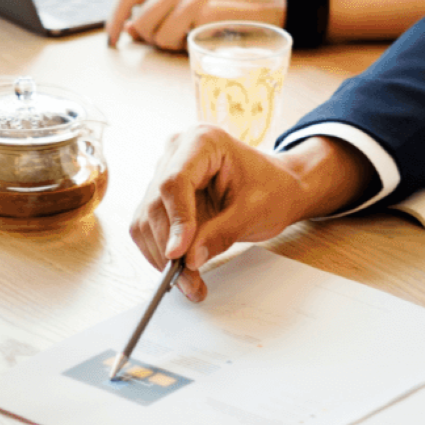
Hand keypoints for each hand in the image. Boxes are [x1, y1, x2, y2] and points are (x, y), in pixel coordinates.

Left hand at [109, 0, 283, 50]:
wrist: (264, 9)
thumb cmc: (223, 12)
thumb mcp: (187, 7)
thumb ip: (157, 14)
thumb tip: (128, 31)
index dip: (114, 19)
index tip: (112, 41)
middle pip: (140, 19)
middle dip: (149, 40)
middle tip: (168, 43)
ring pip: (156, 33)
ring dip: (168, 45)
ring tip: (188, 38)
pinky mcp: (204, 9)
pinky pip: (176, 39)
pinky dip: (183, 47)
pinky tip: (200, 38)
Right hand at [131, 132, 368, 301]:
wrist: (278, 188)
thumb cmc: (272, 189)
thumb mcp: (254, 212)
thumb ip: (221, 233)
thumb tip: (189, 260)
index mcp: (202, 141)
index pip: (174, 181)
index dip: (175, 220)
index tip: (179, 255)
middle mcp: (176, 152)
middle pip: (156, 204)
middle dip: (169, 248)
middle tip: (188, 282)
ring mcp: (165, 173)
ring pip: (146, 220)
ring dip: (162, 257)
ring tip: (190, 284)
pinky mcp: (161, 197)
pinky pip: (148, 229)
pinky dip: (161, 254)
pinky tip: (182, 273)